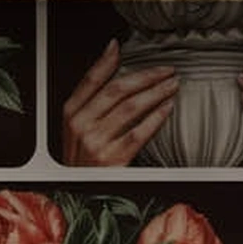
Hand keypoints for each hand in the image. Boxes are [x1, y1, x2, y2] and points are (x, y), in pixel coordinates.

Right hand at [61, 39, 178, 165]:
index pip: (90, 79)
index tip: (122, 47)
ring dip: (156, 93)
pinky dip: (155, 118)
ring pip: (131, 108)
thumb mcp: (76, 128)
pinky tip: (167, 108)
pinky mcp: (113, 159)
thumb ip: (90, 98)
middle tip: (165, 70)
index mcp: (71, 114)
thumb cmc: (81, 160)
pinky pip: (139, 133)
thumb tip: (109, 56)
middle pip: (116, 90)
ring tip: (171, 86)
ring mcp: (96, 143)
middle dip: (145, 76)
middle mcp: (81, 126)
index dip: (107, 61)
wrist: (77, 196)